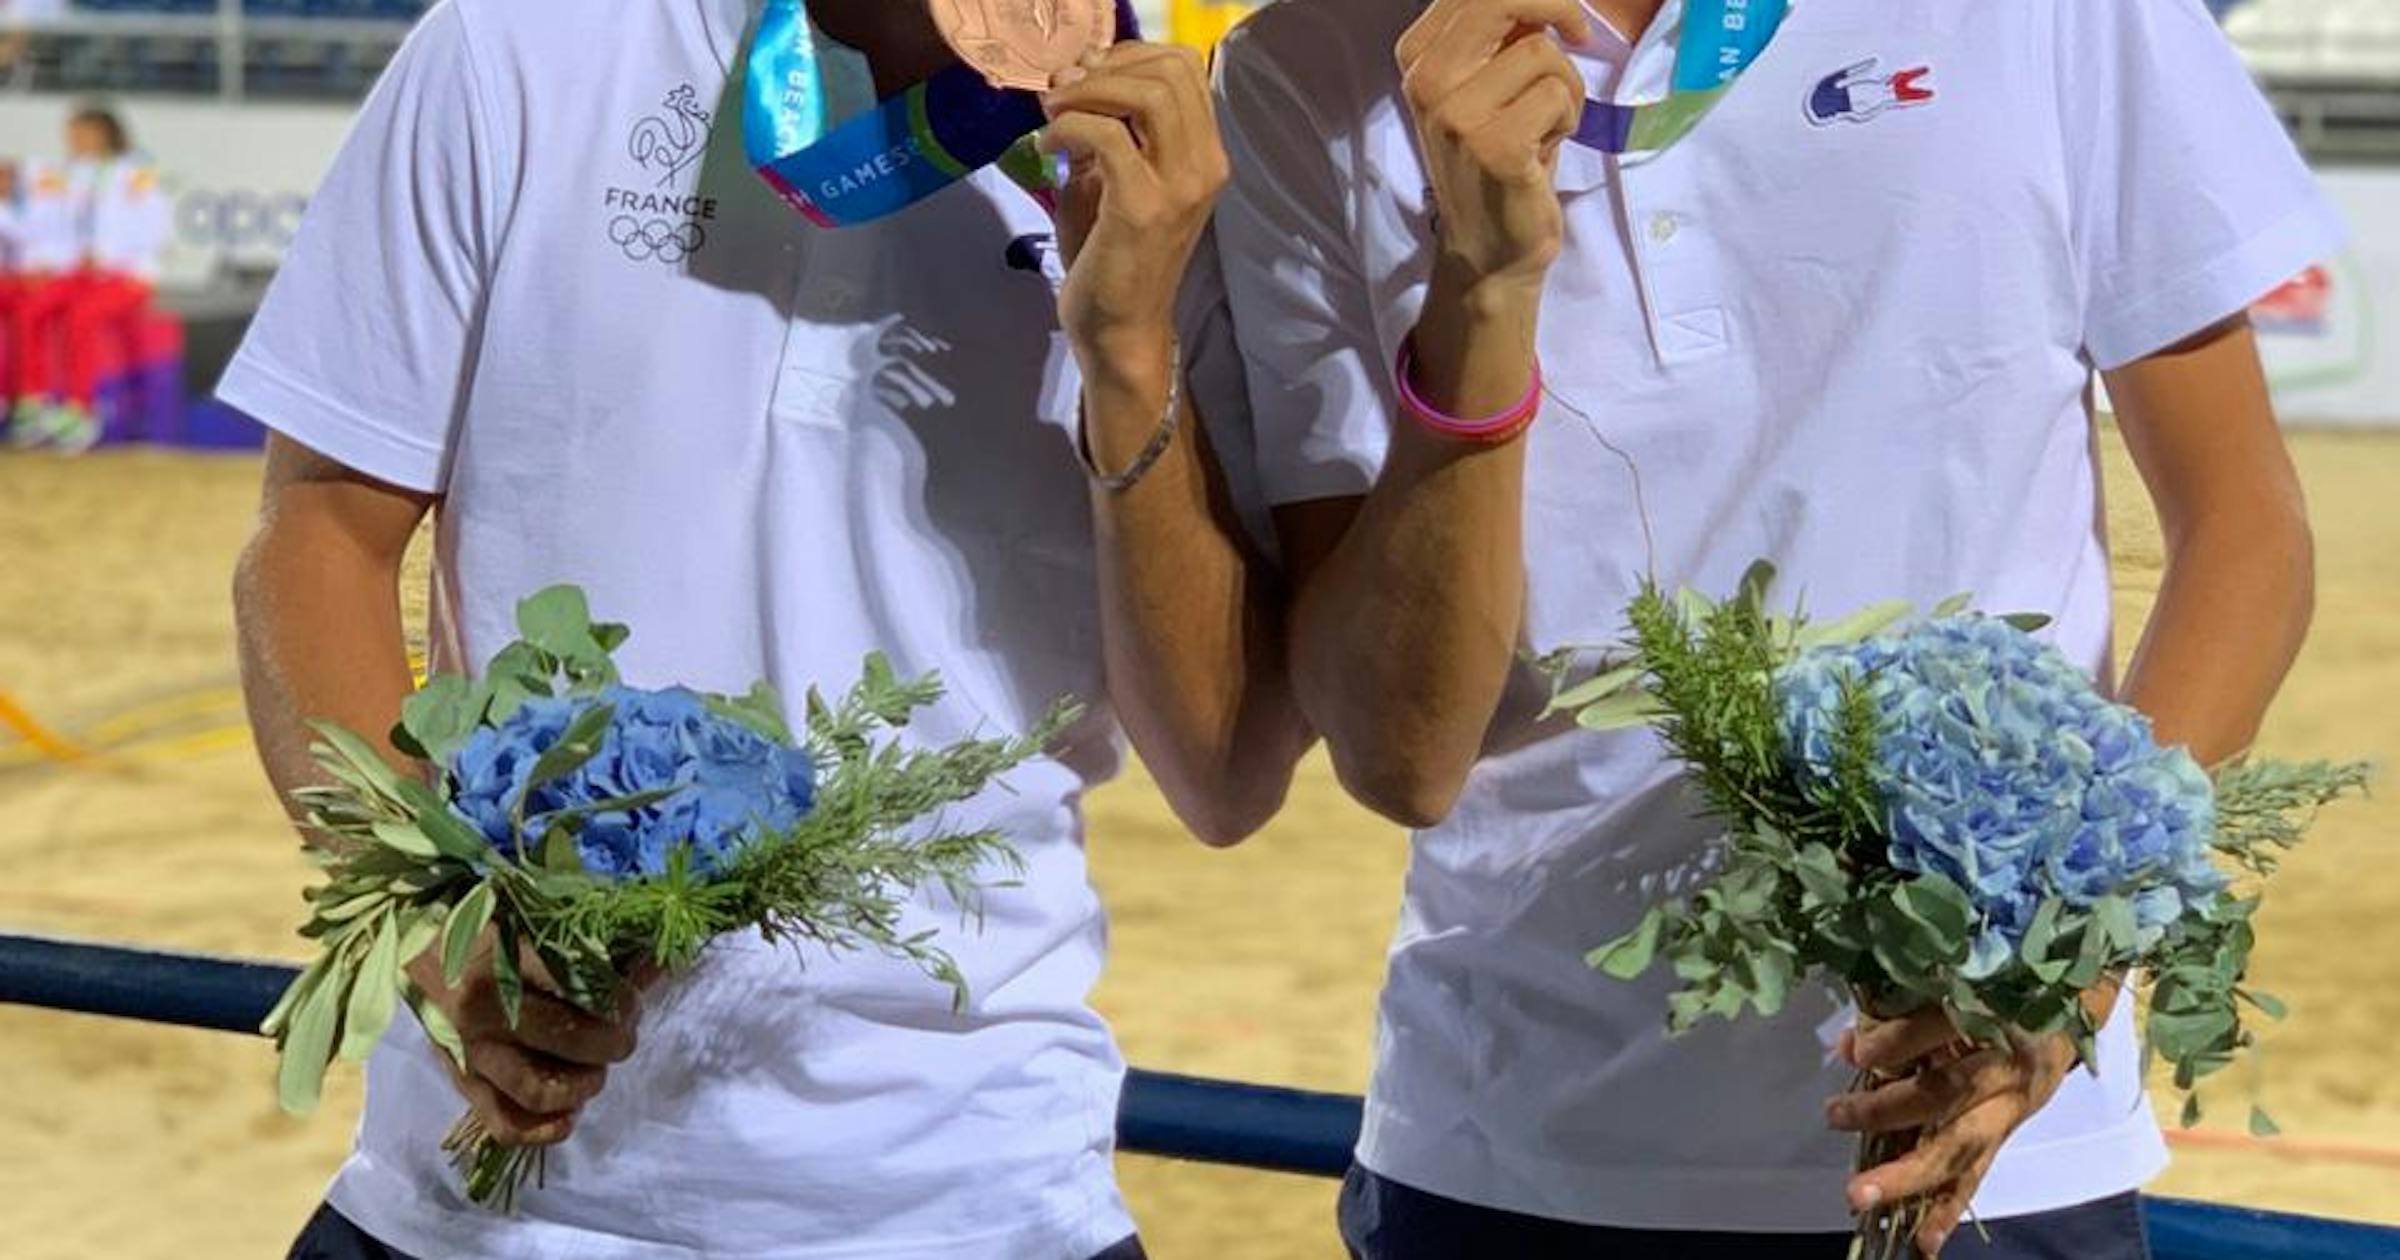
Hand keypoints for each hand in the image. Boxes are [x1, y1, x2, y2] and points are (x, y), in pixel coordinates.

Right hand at [405, 933, 652, 1146]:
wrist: (416, 943)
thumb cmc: (487, 927)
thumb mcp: (536, 921)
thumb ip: (592, 947)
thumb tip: (654, 967)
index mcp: (505, 964)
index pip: (582, 991)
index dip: (621, 1001)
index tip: (632, 1001)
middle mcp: (484, 1013)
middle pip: (569, 1041)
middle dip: (612, 1043)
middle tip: (624, 1036)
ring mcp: (469, 1053)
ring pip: (539, 1091)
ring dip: (583, 1086)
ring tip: (595, 1070)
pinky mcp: (460, 1081)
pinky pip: (504, 1124)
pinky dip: (543, 1131)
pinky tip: (569, 1117)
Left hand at [1040, 43, 1229, 358]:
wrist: (1119, 329)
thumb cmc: (1112, 259)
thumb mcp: (1110, 182)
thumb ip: (1101, 131)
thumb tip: (1070, 81)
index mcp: (1204, 155)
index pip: (1187, 68)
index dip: (1131, 55)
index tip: (1086, 74)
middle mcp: (1204, 166)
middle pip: (1171, 71)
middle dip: (1107, 66)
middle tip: (1063, 89)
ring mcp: (1179, 186)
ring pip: (1149, 94)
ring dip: (1089, 90)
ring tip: (1053, 111)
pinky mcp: (1143, 207)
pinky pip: (1107, 135)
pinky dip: (1068, 127)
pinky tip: (1046, 146)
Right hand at [1396, 0, 1588, 291]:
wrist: (1488, 249)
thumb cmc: (1498, 158)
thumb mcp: (1484, 85)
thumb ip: (1498, 33)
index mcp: (1416, 57)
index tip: (1561, 15)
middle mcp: (1426, 81)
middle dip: (1557, 7)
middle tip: (1580, 33)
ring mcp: (1455, 116)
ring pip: (1543, 52)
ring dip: (1564, 86)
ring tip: (1545, 123)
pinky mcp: (1494, 147)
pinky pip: (1557, 95)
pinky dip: (1568, 119)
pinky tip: (1545, 149)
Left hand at [1829, 1002, 2098, 1256]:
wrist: (2068, 1007)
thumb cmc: (1997, 989)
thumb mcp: (1960, 985)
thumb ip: (1906, 1008)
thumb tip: (1849, 1042)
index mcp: (1995, 1015)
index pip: (1943, 1028)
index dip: (1898, 1041)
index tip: (1855, 1051)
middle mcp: (2006, 1065)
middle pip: (1948, 1094)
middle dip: (1890, 1111)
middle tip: (1837, 1115)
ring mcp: (2009, 1106)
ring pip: (1960, 1145)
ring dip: (1909, 1175)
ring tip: (1862, 1195)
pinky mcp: (2007, 1134)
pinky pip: (1976, 1175)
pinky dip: (1947, 1210)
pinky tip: (1921, 1241)